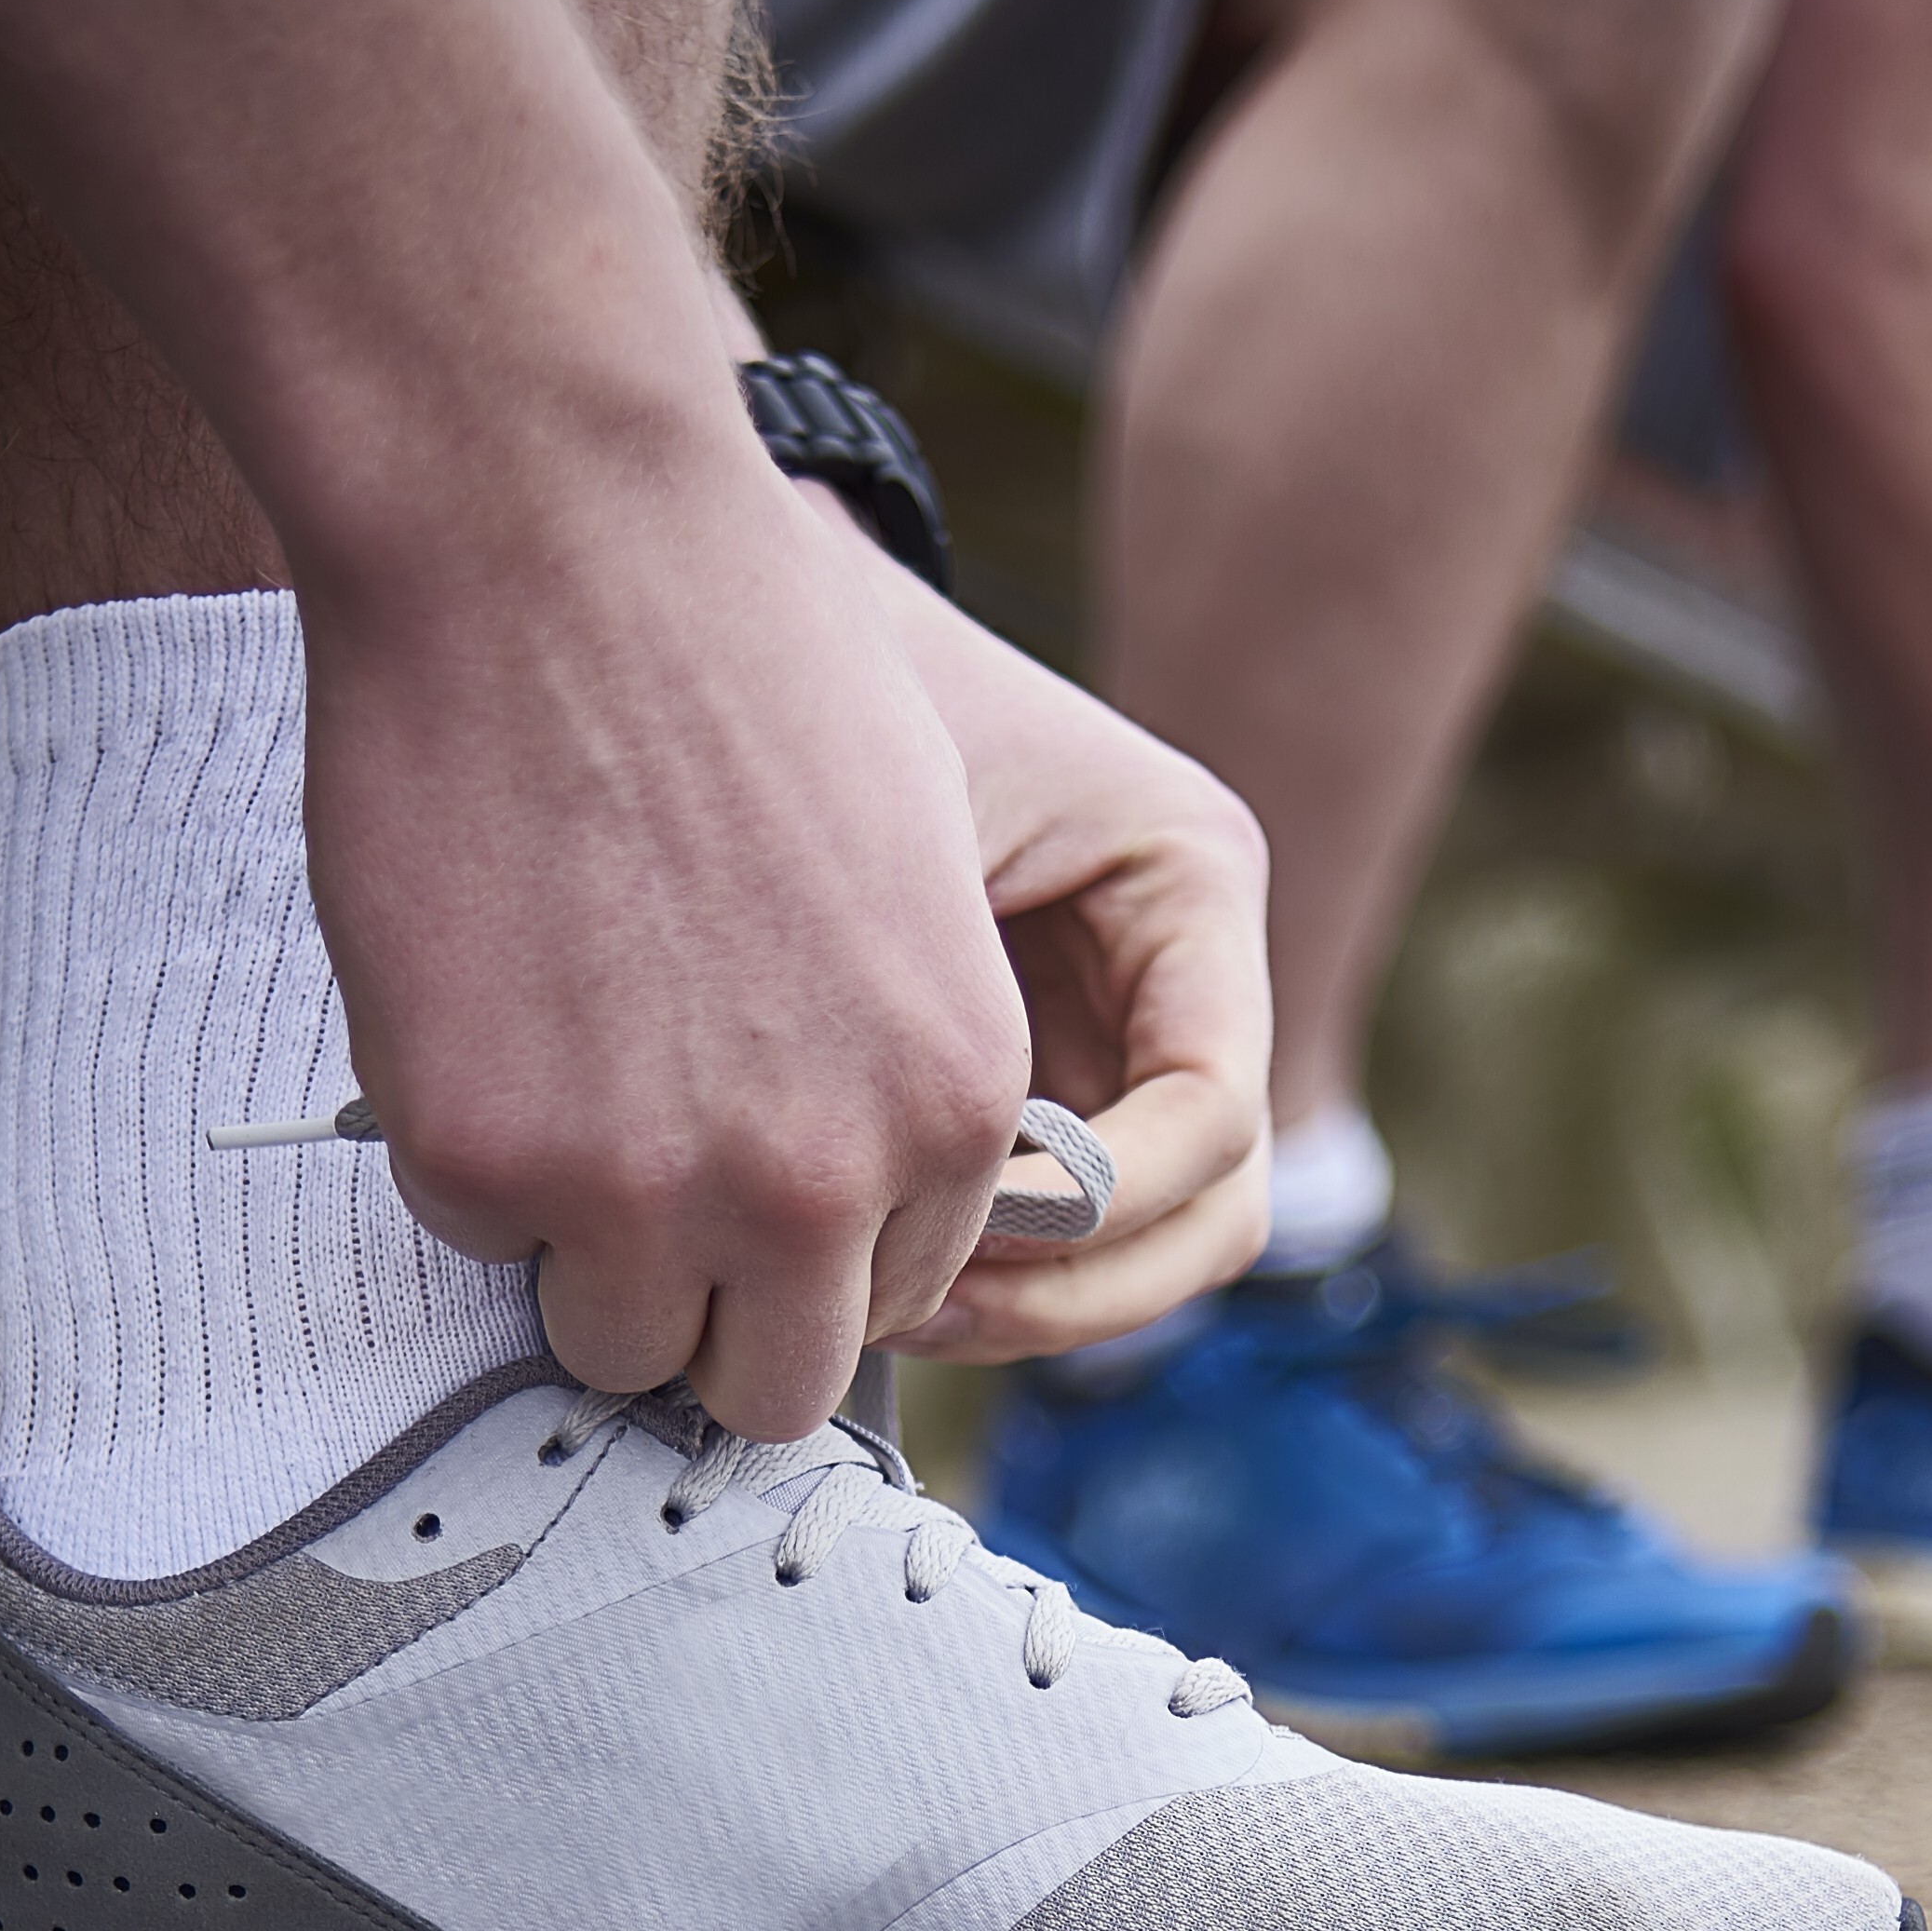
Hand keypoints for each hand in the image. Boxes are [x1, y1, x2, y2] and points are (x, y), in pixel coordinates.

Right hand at [303, 451, 1035, 1435]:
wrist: (558, 541)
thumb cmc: (734, 664)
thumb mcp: (909, 889)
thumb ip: (895, 1077)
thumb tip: (835, 1216)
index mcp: (952, 1105)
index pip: (895, 1298)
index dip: (814, 1241)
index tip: (747, 1162)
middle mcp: (820, 1179)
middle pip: (771, 1377)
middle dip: (713, 1300)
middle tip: (647, 1179)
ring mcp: (645, 1191)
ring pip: (618, 1345)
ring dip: (583, 1244)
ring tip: (563, 1074)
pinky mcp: (484, 1164)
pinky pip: (477, 1239)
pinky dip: (467, 1148)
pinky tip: (481, 997)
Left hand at [807, 523, 1277, 1361]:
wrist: (716, 625)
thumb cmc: (804, 678)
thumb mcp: (881, 803)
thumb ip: (923, 983)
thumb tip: (930, 1196)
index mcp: (1190, 874)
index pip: (1215, 1109)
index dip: (1105, 1201)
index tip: (963, 1218)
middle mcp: (1183, 974)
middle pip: (1211, 1212)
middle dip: (1077, 1286)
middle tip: (918, 1300)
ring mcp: (1116, 1044)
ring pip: (1142, 1249)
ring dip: (1028, 1304)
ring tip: (880, 1303)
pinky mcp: (1035, 1093)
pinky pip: (1043, 1236)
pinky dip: (969, 1277)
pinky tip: (852, 1271)